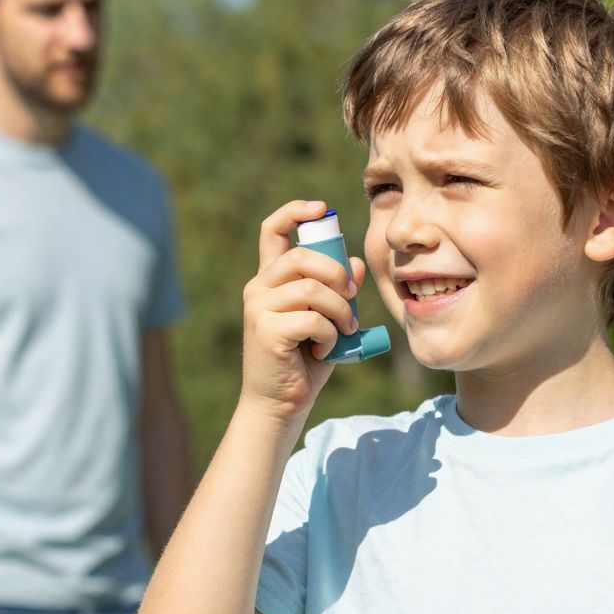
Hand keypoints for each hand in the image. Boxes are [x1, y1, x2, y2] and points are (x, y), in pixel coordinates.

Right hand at [240, 199, 365, 421]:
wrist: (280, 405)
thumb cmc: (304, 362)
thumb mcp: (328, 320)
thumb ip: (338, 292)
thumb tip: (355, 262)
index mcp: (271, 280)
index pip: (273, 231)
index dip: (294, 212)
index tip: (321, 209)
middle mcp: (258, 288)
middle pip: (302, 257)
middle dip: (337, 274)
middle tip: (351, 299)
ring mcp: (259, 309)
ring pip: (313, 289)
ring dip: (340, 310)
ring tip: (343, 330)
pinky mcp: (266, 330)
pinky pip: (313, 319)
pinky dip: (330, 334)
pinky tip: (323, 350)